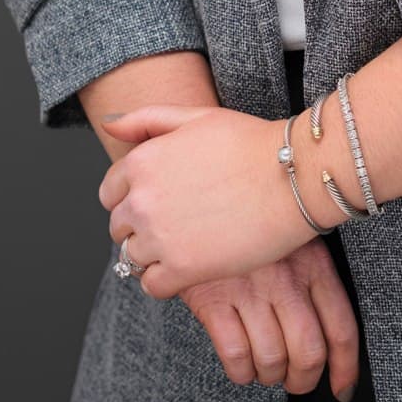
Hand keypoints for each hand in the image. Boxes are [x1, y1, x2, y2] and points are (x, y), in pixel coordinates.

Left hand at [98, 102, 317, 296]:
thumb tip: (109, 125)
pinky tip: (190, 266)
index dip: (134, 198)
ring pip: (132, 257)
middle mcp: (141, 200)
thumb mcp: (196, 117)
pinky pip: (151, 285)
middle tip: (178, 223)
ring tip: (188, 243)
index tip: (160, 202)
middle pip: (119, 227)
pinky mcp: (183, 268)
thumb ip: (147, 119)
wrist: (293, 176)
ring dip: (154, 254)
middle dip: (141, 226)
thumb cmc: (251, 143)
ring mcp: (159, 236)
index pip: (110, 194)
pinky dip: (165, 280)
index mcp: (141, 162)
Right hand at [178, 244, 361, 399]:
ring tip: (266, 369)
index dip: (346, 368)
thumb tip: (330, 341)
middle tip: (296, 381)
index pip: (341, 328)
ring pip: (272, 359)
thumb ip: (314, 280)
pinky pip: (235, 356)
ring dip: (270, 376)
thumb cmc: (254, 226)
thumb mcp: (295, 239)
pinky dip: (242, 372)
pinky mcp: (212, 300)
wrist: (197, 200)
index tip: (342, 389)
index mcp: (313, 264)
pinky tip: (242, 365)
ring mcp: (248, 290)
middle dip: (304, 380)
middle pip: (309, 353)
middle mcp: (285, 279)